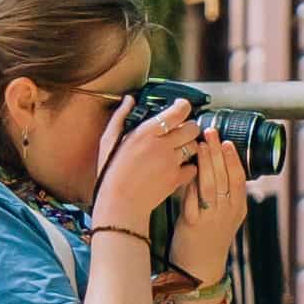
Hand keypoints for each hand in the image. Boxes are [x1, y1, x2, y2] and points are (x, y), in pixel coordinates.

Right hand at [89, 96, 204, 242]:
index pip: (178, 112)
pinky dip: (189, 166)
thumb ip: (120, 117)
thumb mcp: (109, 140)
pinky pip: (193, 167)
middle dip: (189, 127)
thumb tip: (129, 99)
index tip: (181, 107)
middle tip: (181, 131)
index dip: (183, 107)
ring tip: (179, 149)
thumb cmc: (111, 172)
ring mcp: (171, 163)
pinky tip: (178, 167)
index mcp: (146, 132)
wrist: (119, 203)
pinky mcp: (176, 179)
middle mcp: (162, 145)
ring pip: (195, 146)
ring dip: (190, 145)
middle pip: (192, 127)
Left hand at [163, 120, 250, 283]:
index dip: (233, 158)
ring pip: (210, 184)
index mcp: (238, 208)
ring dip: (205, 162)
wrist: (201, 269)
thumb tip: (213, 165)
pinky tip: (186, 170)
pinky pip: (192, 198)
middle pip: (224, 176)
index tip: (226, 140)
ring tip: (200, 145)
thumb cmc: (210, 238)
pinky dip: (190, 183)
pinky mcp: (193, 223)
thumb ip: (222, 194)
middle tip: (210, 133)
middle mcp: (227, 212)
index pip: (239, 177)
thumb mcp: (224, 216)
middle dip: (217, 152)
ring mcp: (211, 217)